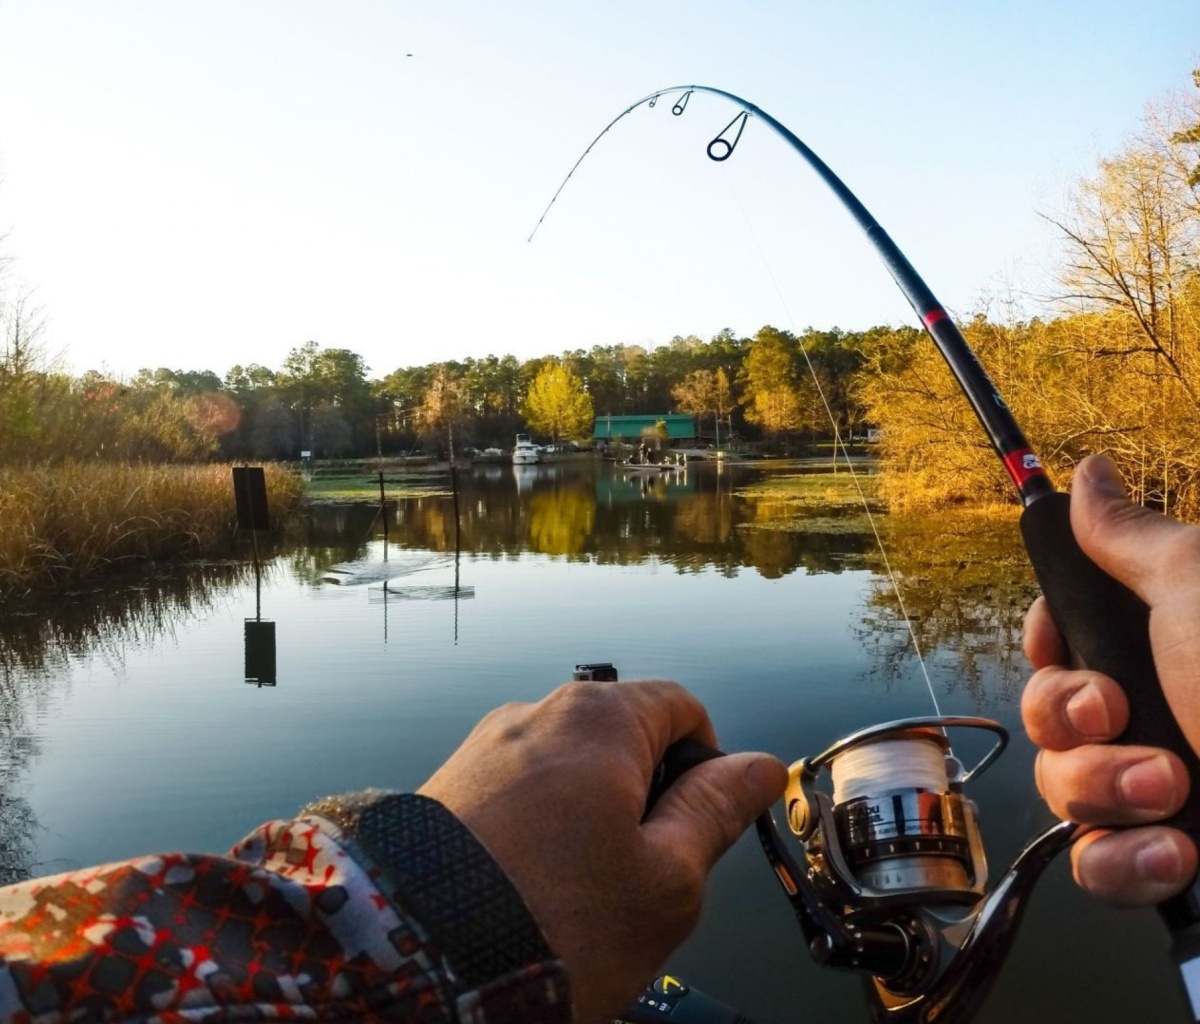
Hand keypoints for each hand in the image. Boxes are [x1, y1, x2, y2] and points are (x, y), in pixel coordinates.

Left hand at [418, 679, 786, 1023]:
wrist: (416, 963)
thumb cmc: (556, 924)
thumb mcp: (667, 878)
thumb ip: (717, 810)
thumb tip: (760, 766)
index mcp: (601, 718)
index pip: (682, 706)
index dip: (707, 763)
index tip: (699, 824)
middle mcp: (537, 713)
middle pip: (624, 736)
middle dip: (645, 796)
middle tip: (640, 874)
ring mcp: (485, 747)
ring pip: (571, 769)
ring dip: (591, 817)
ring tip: (577, 893)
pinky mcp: (448, 784)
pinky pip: (520, 792)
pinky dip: (540, 830)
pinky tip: (531, 887)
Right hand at [1021, 454, 1199, 904]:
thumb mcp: (1196, 585)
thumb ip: (1125, 535)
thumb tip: (1091, 469)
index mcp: (1156, 644)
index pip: (1058, 638)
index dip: (1044, 643)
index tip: (1055, 644)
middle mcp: (1152, 710)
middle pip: (1045, 712)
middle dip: (1067, 717)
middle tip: (1118, 712)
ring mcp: (1157, 788)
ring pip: (1060, 786)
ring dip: (1102, 787)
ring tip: (1171, 788)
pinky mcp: (1166, 858)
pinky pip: (1096, 863)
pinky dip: (1124, 860)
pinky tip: (1176, 850)